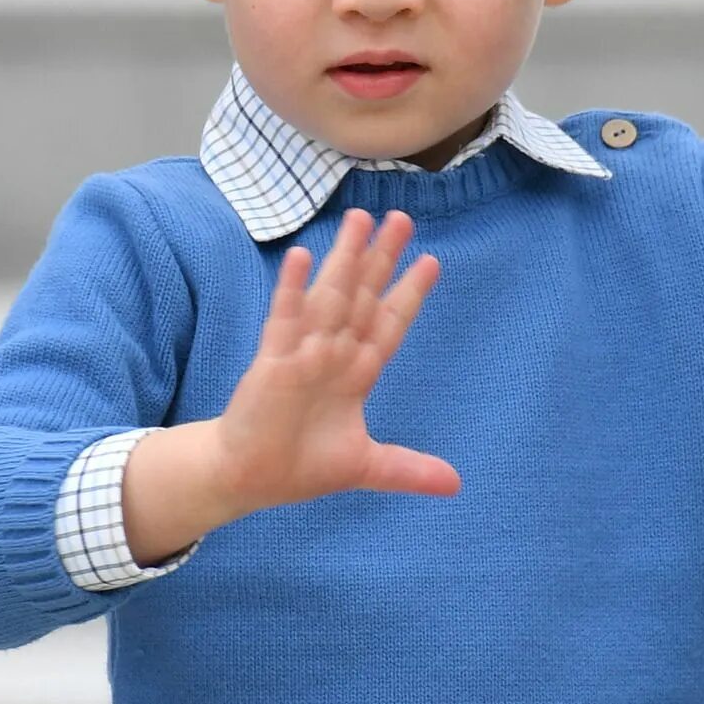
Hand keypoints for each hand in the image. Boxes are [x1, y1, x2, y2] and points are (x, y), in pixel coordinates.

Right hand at [211, 206, 459, 512]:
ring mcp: (303, 354)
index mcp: (357, 374)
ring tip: (359, 220)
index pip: (388, 324)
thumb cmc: (302, 466)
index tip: (431, 262)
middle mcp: (333, 356)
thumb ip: (408, 469)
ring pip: (329, 297)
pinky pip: (285, 321)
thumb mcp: (366, 468)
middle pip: (363, 297)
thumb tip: (455, 485)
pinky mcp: (273, 364)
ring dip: (344, 259)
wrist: (249, 479)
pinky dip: (293, 289)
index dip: (409, 294)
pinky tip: (303, 257)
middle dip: (382, 259)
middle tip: (402, 218)